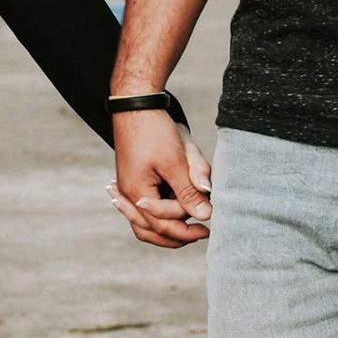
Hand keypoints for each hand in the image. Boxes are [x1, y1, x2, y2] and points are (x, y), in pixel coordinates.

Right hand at [109, 115, 212, 246]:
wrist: (137, 103)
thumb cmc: (154, 130)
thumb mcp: (176, 161)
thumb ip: (189, 191)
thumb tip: (206, 216)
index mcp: (136, 193)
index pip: (162, 225)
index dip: (187, 230)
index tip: (208, 228)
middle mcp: (128, 194)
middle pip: (150, 230)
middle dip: (176, 235)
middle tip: (201, 234)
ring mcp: (129, 186)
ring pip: (146, 221)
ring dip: (167, 225)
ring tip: (190, 225)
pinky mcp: (135, 177)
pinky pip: (146, 205)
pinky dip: (161, 212)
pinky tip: (177, 210)